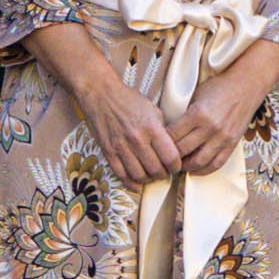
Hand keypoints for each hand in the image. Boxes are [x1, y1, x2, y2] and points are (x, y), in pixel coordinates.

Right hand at [78, 68, 191, 187]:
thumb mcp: (153, 110)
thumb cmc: (129, 100)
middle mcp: (137, 139)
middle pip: (156, 170)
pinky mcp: (109, 152)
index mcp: (152, 128)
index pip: (171, 157)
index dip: (176, 166)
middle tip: (164, 172)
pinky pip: (122, 175)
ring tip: (152, 175)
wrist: (102, 95)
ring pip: (140, 176)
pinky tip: (138, 183)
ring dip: (149, 180)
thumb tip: (172, 148)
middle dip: (164, 174)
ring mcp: (121, 147)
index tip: (176, 166)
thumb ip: (163, 130)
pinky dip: (132, 183)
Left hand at [169, 68, 269, 175]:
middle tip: (162, 158)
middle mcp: (210, 128)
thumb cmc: (219, 86)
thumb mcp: (196, 95)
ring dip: (185, 166)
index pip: (172, 136)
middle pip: (182, 151)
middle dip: (170, 156)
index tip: (156, 145)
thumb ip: (185, 115)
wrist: (246, 84)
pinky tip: (196, 169)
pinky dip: (204, 170)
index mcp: (197, 114)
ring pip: (198, 162)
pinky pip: (216, 164)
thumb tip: (168, 131)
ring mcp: (222, 138)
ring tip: (177, 166)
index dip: (161, 142)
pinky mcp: (232, 143)